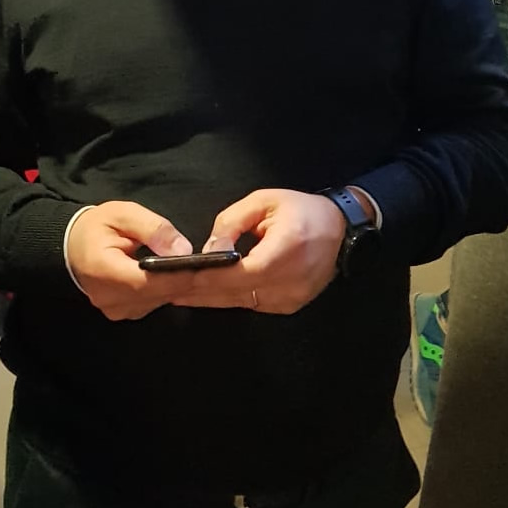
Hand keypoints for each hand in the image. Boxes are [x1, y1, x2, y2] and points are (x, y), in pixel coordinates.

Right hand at [64, 201, 198, 320]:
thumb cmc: (95, 228)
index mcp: (105, 270)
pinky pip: (152, 304)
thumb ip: (154, 229)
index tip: (204, 261)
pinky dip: (162, 290)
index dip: (181, 273)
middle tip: (201, 261)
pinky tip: (164, 275)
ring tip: (183, 265)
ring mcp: (116, 309)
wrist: (69, 248)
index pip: (152, 281)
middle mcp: (110, 298)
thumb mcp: (123, 214)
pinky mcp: (121, 313)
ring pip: (159, 301)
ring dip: (173, 285)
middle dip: (183, 278)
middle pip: (160, 293)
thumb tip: (183, 250)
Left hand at [172, 190, 347, 314]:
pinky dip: (230, 299)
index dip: (208, 278)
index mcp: (286, 250)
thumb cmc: (300, 209)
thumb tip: (208, 250)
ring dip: (211, 298)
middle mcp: (291, 280)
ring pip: (242, 302)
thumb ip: (231, 223)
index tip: (178, 277)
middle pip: (236, 293)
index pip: (240, 273)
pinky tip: (206, 295)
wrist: (341, 229)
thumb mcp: (263, 202)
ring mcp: (293, 298)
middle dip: (200, 292)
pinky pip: (253, 304)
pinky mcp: (291, 305)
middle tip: (167, 289)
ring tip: (179, 293)